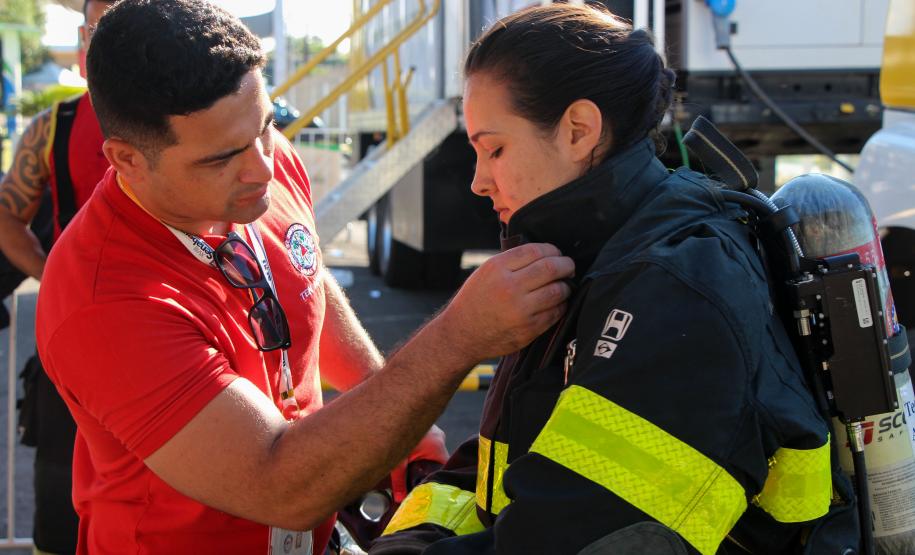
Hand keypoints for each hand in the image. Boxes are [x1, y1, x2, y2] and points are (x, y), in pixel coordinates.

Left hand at [390, 425, 447, 502]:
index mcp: (437, 446)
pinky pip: (430, 444)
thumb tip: (400, 500)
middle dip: (430, 471)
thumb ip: (399, 481)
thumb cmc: (395, 434)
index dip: (438, 479)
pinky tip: (415, 458)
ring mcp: (435, 432)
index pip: (445, 468)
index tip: (431, 488)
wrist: (391, 412)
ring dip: (427, 461)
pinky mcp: (428, 429)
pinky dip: (424, 452)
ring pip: (434, 452)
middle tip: (421, 482)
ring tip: (416, 471)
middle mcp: (440, 437)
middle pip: (439, 460)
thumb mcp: (398, 462)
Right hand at [439, 243, 573, 361]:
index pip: (535, 251)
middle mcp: (509, 287)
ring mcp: (520, 310)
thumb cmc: (475, 300)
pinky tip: (557, 302)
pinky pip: (556, 312)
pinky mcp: (529, 329)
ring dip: (565, 286)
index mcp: (497, 268)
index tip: (556, 253)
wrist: (462, 334)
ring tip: (564, 285)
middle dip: (566, 265)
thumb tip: (544, 254)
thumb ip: (511, 262)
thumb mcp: (485, 272)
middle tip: (569, 266)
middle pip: (551, 268)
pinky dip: (561, 305)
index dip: (552, 250)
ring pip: (558, 290)